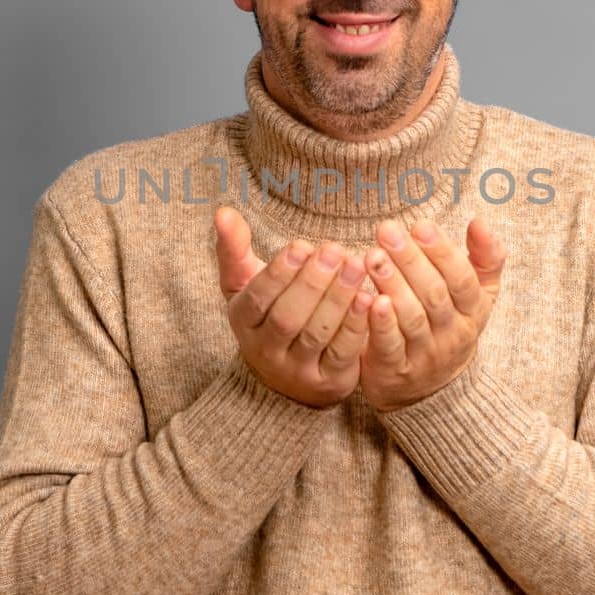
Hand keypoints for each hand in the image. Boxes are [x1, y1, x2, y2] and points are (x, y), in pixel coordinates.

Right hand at [215, 206, 372, 407]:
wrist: (287, 376)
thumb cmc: (268, 313)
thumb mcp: (246, 283)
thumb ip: (234, 248)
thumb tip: (223, 211)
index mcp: (243, 322)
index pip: (258, 299)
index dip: (279, 273)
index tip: (302, 245)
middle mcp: (265, 351)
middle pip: (287, 318)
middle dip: (312, 283)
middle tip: (335, 250)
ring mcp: (297, 371)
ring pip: (316, 334)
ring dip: (338, 298)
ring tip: (357, 265)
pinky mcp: (328, 382)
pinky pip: (342, 353)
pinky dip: (356, 325)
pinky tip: (371, 298)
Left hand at [360, 217, 505, 411]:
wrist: (435, 392)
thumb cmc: (451, 326)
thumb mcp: (479, 296)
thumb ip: (485, 258)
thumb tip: (480, 222)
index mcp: (473, 310)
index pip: (462, 279)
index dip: (442, 251)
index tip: (420, 225)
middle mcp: (453, 333)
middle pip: (434, 294)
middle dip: (410, 260)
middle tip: (387, 231)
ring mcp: (425, 354)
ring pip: (412, 317)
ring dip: (392, 284)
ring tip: (372, 256)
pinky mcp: (395, 370)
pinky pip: (390, 346)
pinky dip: (381, 323)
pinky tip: (370, 299)